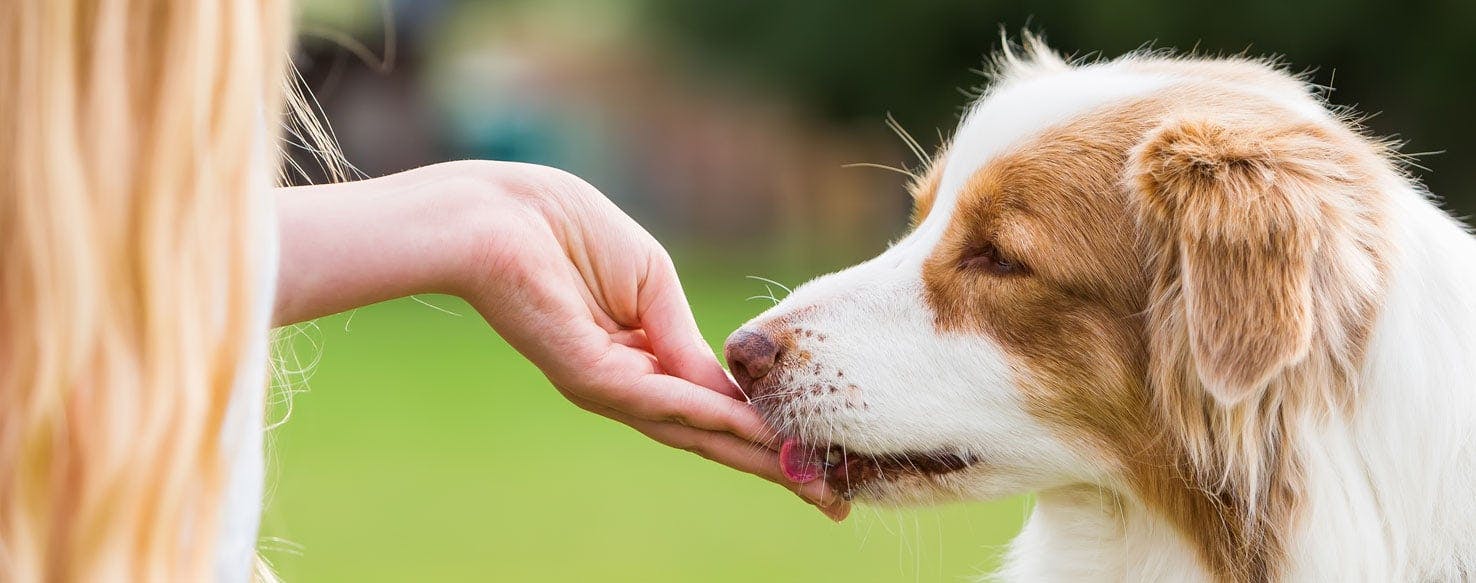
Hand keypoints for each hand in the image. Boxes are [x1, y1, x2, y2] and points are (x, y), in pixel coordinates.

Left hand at [274, 161, 847, 519]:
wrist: (497, 214)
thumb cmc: (565, 230)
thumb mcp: (651, 282)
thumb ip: (686, 337)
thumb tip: (730, 389)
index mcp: (640, 359)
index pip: (710, 407)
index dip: (764, 432)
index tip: (816, 457)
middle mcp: (625, 385)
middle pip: (708, 437)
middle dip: (771, 467)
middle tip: (830, 503)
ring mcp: (607, 386)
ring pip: (692, 431)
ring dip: (755, 455)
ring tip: (809, 480)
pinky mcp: (589, 376)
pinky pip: (662, 402)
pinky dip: (712, 417)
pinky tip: (755, 430)